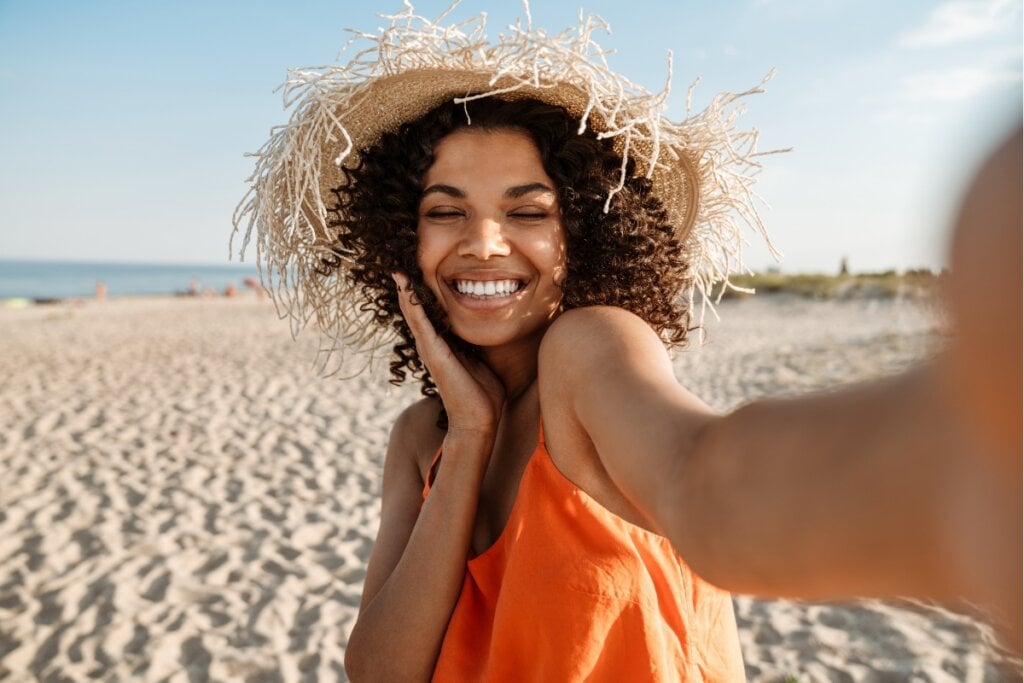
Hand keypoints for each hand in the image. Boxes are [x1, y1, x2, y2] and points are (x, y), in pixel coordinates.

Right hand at [393, 273, 505, 436]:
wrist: (479, 422)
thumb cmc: (484, 396)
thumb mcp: (483, 363)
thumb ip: (478, 348)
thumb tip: (486, 336)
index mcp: (446, 348)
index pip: (432, 317)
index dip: (426, 298)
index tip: (421, 277)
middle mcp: (433, 348)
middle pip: (418, 314)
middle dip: (410, 293)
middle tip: (401, 270)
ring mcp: (431, 350)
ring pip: (415, 316)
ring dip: (406, 294)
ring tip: (398, 274)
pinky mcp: (434, 354)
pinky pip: (420, 323)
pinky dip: (412, 305)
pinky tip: (405, 288)